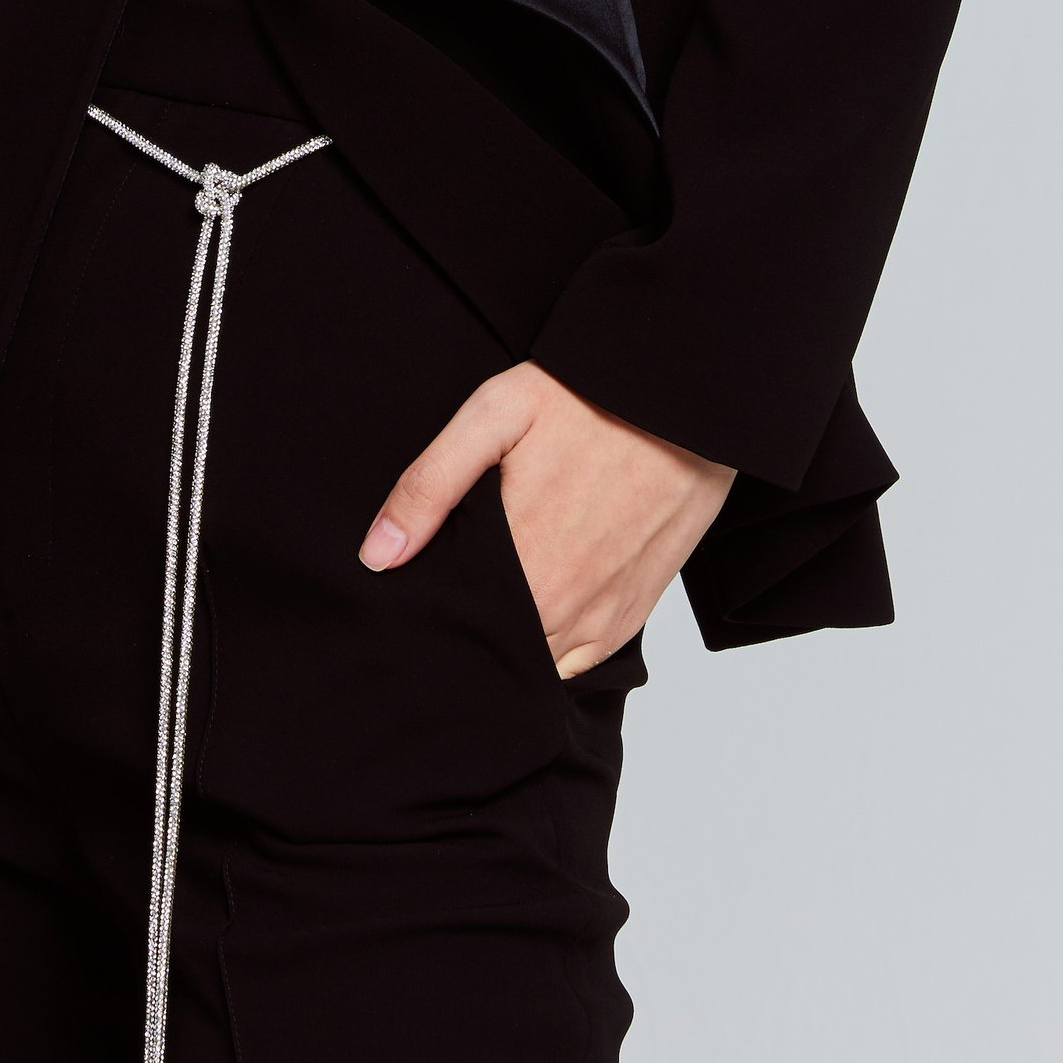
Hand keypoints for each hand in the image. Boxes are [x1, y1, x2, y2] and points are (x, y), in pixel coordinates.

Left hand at [359, 361, 734, 679]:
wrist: (685, 405)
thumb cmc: (586, 401)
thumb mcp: (495, 415)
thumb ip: (430, 486)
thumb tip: (377, 554)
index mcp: (522, 566)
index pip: (456, 625)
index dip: (432, 614)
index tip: (418, 593)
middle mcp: (563, 609)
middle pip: (493, 648)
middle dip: (466, 629)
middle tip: (453, 588)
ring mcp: (602, 619)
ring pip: (534, 662)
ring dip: (510, 641)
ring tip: (492, 596)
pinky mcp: (631, 616)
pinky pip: (578, 660)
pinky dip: (552, 645)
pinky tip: (535, 605)